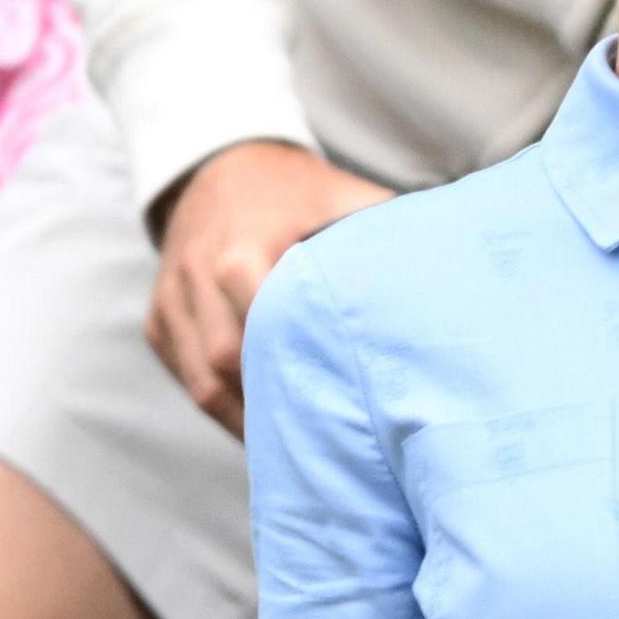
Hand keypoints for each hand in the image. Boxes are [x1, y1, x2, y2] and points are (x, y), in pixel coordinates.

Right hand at [147, 140, 389, 432]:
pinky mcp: (158, 319)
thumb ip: (386, 230)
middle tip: (325, 449)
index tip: (341, 410)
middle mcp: (197, 279)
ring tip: (296, 455)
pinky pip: (185, 376)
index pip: (263, 328)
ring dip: (246, 420)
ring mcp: (171, 301)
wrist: (217, 163)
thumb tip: (459, 268)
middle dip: (273, 408)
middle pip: (228, 365)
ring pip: (202, 382)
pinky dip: (223, 406)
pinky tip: (263, 430)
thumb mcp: (343, 196)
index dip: (296, 373)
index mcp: (242, 252)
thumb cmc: (295, 189)